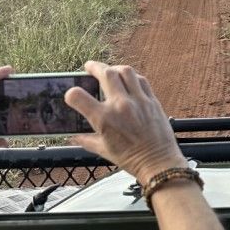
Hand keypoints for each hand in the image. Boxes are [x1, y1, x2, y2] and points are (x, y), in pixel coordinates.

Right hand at [65, 62, 183, 183]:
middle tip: (89, 67)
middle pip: (105, 73)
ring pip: (125, 71)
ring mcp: (138, 101)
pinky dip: (132, 77)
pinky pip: (141, 80)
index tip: (72, 94)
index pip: (78, 97)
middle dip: (94, 67)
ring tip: (109, 71)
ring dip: (114, 68)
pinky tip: (128, 80)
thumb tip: (73, 136)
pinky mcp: (152, 100)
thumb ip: (86, 140)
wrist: (158, 162)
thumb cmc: (130, 158)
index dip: (71, 94)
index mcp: (104, 119)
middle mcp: (120, 106)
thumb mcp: (103, 150)